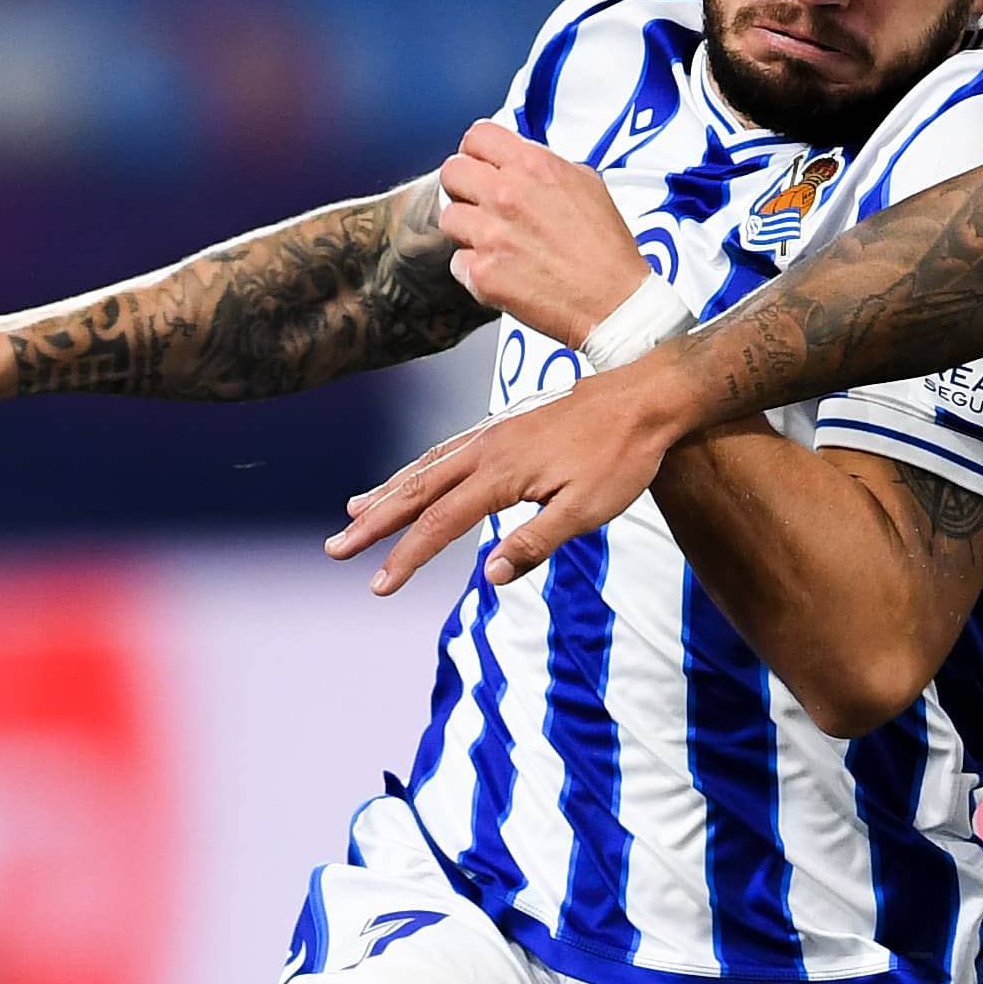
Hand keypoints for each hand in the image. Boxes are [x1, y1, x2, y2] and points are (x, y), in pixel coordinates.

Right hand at [326, 352, 706, 591]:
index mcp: (502, 474)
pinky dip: (417, 468)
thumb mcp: (588, 509)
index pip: (440, 523)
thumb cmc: (623, 458)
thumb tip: (491, 574)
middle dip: (374, 523)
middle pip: (416, 491)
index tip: (376, 586)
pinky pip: (446, 450)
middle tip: (335, 548)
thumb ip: (537, 541)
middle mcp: (486, 449)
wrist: (646, 397)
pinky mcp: (503, 427)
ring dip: (387, 492)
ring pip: (425, 466)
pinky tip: (411, 478)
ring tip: (354, 512)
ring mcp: (492, 434)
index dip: (405, 557)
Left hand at [434, 120, 659, 349]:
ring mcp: (489, 235)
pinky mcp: (481, 273)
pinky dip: (476, 268)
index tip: (481, 164)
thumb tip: (523, 164)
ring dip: (467, 229)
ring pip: (449, 218)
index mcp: (532, 166)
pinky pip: (458, 261)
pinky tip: (503, 272)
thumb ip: (547, 166)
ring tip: (494, 242)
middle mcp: (506, 195)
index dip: (477, 151)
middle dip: (464, 186)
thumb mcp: (588, 184)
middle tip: (479, 202)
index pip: (478, 136)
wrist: (614, 303)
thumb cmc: (606, 250)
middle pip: (452, 172)